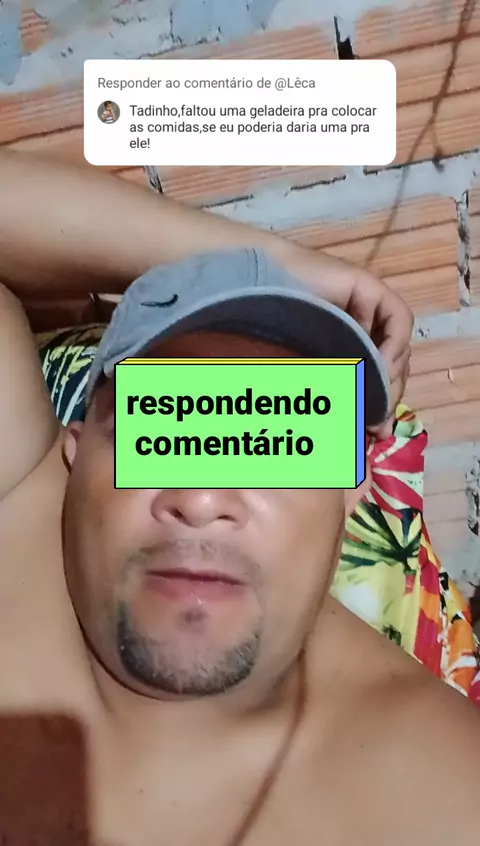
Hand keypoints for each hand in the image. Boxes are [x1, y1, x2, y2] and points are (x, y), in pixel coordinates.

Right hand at [270, 240, 412, 438]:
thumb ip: (342, 394)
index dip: (382, 403)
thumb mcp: (315, 373)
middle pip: (394, 365)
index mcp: (349, 346)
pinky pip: (398, 319)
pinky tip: (379, 361)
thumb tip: (374, 430)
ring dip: (391, 373)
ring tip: (372, 391)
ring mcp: (369, 308)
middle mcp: (363, 327)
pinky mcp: (371, 289)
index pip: (381, 379)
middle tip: (376, 416)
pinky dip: (394, 343)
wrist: (258, 290)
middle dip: (388, 393)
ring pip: (399, 346)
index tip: (375, 428)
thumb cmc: (273, 331)